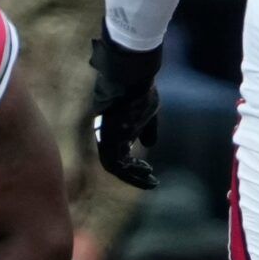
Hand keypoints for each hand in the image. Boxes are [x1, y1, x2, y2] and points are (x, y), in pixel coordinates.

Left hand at [90, 35, 162, 190]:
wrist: (132, 78)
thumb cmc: (141, 93)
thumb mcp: (148, 114)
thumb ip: (147, 130)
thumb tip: (149, 145)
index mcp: (113, 130)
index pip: (119, 154)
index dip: (133, 165)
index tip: (149, 168)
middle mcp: (107, 136)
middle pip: (116, 163)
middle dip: (134, 175)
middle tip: (152, 181)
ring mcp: (106, 137)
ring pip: (115, 167)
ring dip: (133, 176)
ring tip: (150, 180)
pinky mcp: (108, 138)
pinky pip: (115, 163)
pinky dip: (130, 170)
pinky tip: (147, 171)